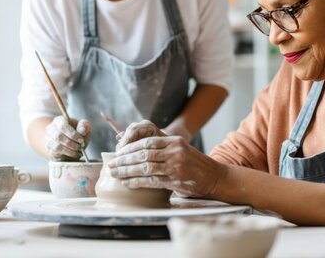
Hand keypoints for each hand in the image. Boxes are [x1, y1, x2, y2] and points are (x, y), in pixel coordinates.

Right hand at [45, 116, 89, 160]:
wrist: (70, 144)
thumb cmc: (77, 133)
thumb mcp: (83, 128)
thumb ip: (84, 126)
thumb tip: (83, 129)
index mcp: (59, 120)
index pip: (62, 126)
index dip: (72, 134)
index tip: (81, 140)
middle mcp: (51, 128)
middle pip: (58, 136)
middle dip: (72, 142)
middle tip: (81, 146)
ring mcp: (48, 139)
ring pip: (57, 145)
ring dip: (70, 149)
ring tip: (79, 150)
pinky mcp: (49, 149)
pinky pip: (57, 152)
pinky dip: (68, 153)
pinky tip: (74, 153)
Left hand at [110, 120, 225, 197]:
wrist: (213, 176)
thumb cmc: (193, 164)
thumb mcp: (180, 149)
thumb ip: (162, 149)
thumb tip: (135, 152)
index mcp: (174, 141)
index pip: (146, 142)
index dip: (129, 148)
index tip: (118, 154)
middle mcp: (175, 151)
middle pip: (143, 154)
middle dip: (124, 160)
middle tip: (111, 165)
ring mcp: (176, 166)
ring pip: (145, 167)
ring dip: (127, 171)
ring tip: (115, 174)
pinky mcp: (176, 180)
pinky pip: (152, 181)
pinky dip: (137, 182)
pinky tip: (127, 183)